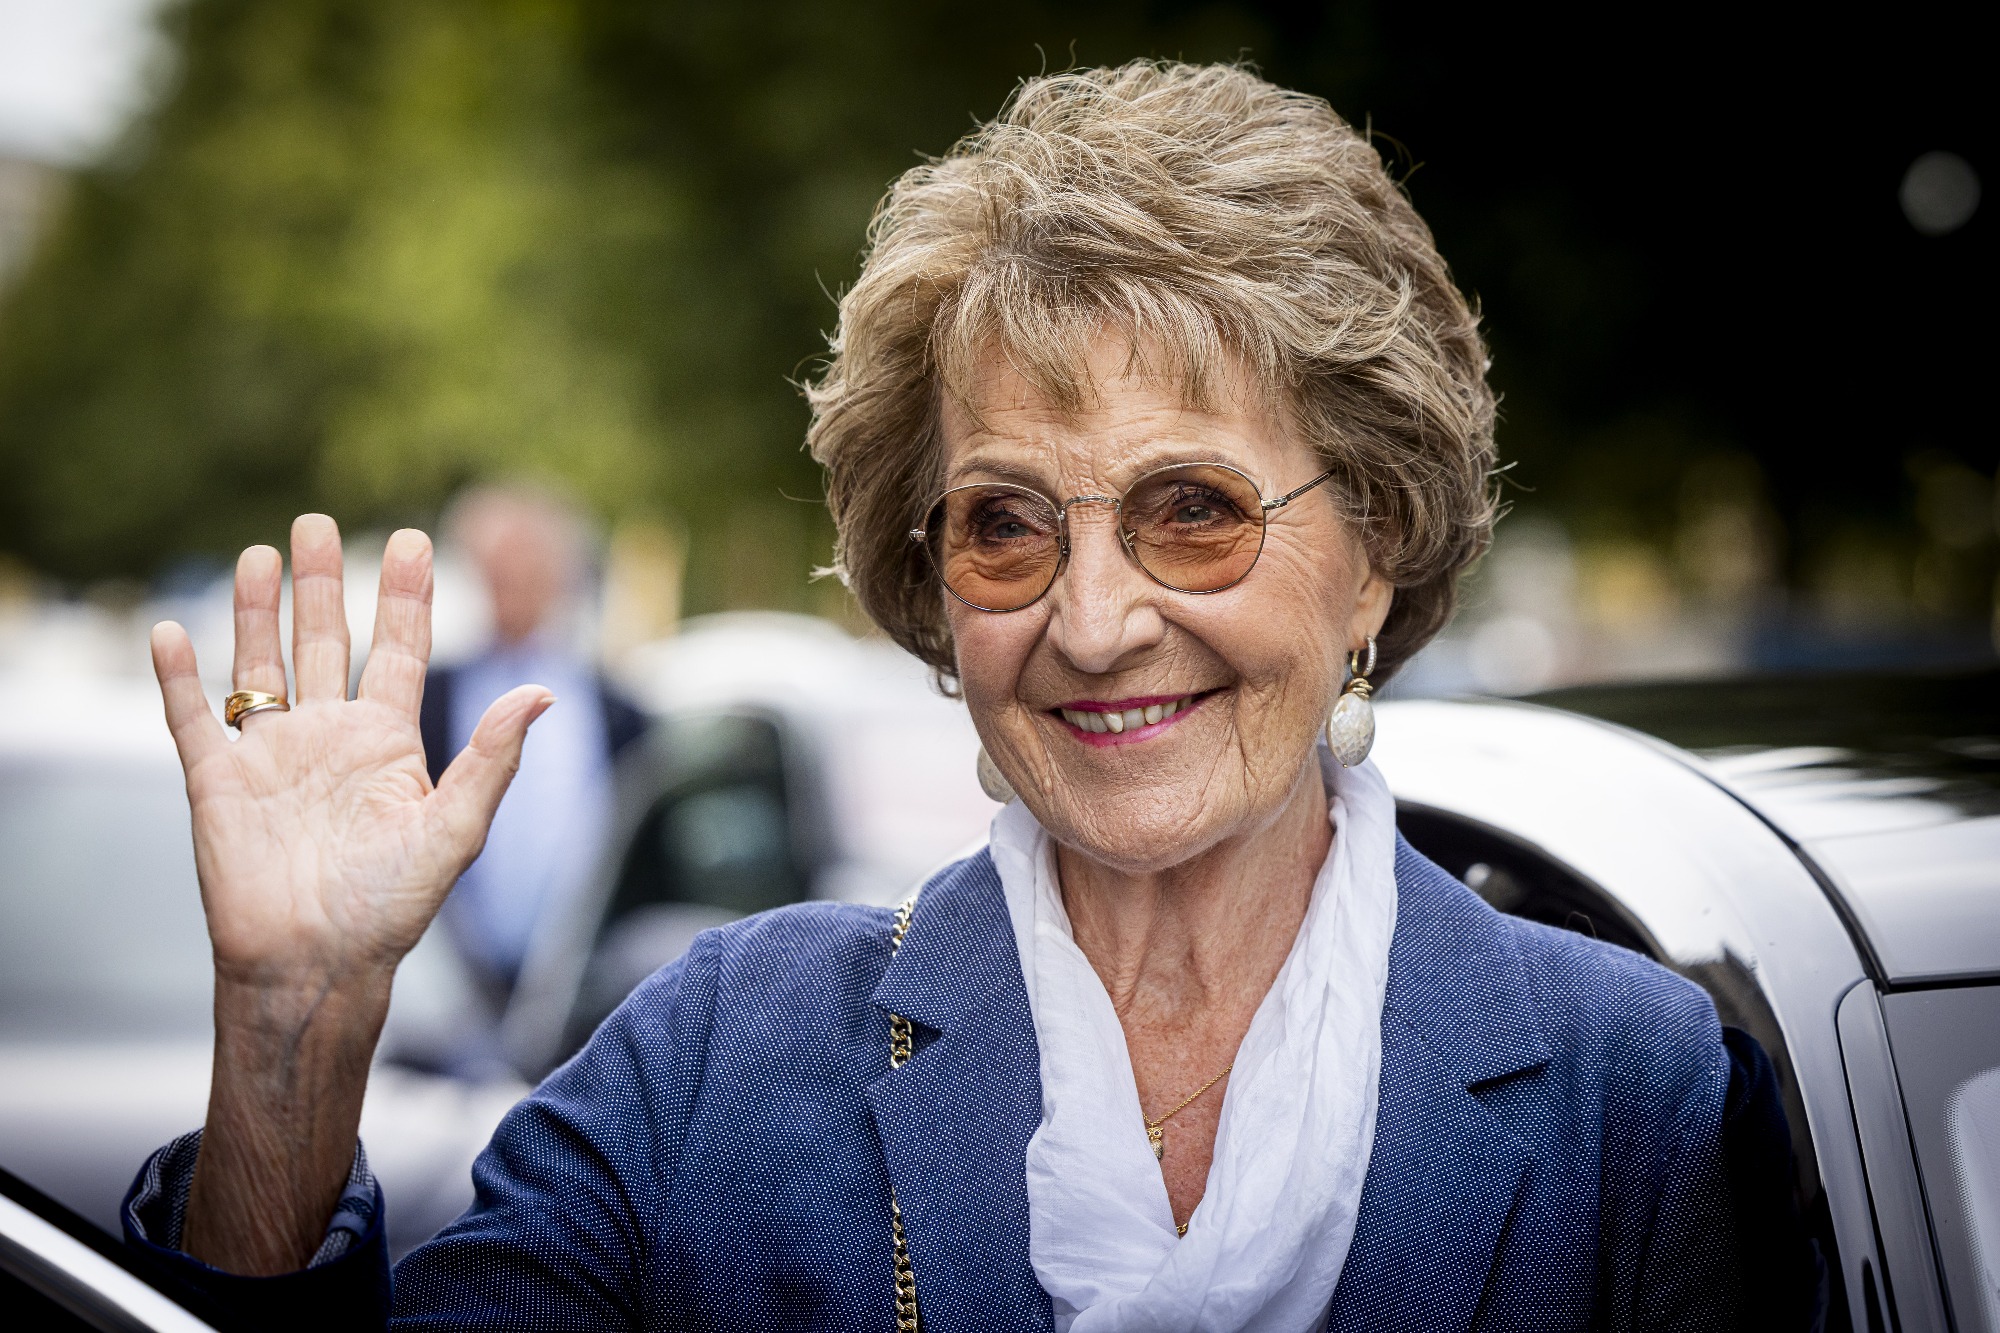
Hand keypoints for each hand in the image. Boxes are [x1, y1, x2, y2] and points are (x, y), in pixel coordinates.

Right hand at [150, 514, 550, 1274]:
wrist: (317, 967)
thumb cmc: (392, 910)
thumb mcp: (455, 830)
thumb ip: (491, 759)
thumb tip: (541, 693)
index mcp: (387, 742)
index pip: (397, 649)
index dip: (404, 595)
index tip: (413, 537)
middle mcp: (328, 738)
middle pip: (324, 640)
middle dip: (321, 581)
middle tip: (315, 521)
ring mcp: (271, 757)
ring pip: (259, 664)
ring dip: (257, 611)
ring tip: (260, 554)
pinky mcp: (217, 784)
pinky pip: (192, 719)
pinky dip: (178, 677)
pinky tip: (172, 631)